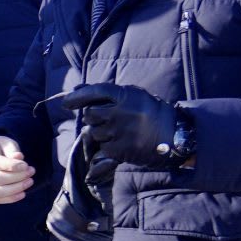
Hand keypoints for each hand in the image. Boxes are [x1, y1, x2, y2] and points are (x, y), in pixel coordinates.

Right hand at [0, 135, 34, 203]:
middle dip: (17, 177)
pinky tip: (23, 193)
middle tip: (31, 171)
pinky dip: (11, 198)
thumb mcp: (5, 142)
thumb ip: (11, 149)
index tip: (26, 165)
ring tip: (29, 181)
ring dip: (16, 188)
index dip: (12, 166)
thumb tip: (18, 157)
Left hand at [60, 84, 183, 165]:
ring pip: (94, 132)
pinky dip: (107, 147)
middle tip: (107, 119)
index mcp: (125, 95)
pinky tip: (121, 143)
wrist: (174, 134)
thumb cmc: (150, 112)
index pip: (95, 92)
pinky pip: (102, 148)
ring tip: (119, 132)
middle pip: (90, 114)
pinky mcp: (120, 150)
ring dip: (100, 133)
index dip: (78, 97)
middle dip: (93, 117)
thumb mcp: (133, 95)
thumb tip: (75, 90)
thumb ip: (105, 93)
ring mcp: (120, 132)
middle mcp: (121, 113)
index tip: (66, 103)